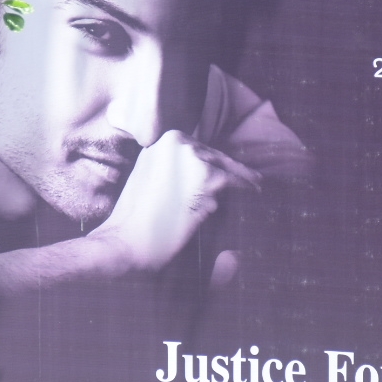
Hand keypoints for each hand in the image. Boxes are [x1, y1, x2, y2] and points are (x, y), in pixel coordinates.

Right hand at [87, 129, 259, 274]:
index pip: (200, 148)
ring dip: (245, 181)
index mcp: (161, 140)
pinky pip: (238, 184)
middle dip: (236, 170)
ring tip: (257, 189)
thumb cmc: (134, 219)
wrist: (123, 241)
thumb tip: (201, 169)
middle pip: (217, 156)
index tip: (232, 170)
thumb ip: (172, 167)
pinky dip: (248, 192)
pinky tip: (256, 197)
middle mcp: (177, 141)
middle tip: (255, 180)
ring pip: (229, 169)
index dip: (217, 162)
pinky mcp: (206, 178)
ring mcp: (192, 157)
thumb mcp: (148, 177)